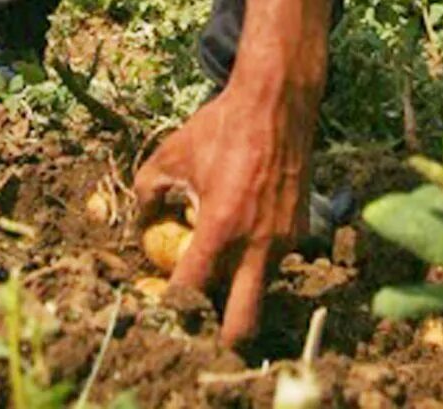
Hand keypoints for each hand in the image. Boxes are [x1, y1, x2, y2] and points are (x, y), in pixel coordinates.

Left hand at [133, 74, 317, 345]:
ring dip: (240, 291)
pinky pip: (275, 259)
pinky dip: (258, 257)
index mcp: (220, 230)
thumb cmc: (220, 127)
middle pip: (242, 326)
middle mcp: (256, 245)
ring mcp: (284, 241)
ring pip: (260, 290)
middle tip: (200, 333)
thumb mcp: (170, 156)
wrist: (276, 103)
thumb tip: (141, 225)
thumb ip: (147, 195)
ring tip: (221, 268)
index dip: (172, 309)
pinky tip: (246, 230)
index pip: (192, 291)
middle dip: (220, 341)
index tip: (162, 311)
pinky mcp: (301, 230)